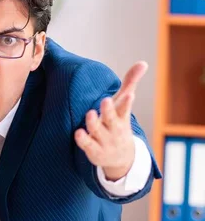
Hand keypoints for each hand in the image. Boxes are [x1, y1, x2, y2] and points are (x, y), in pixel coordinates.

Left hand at [74, 61, 147, 180]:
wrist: (121, 158)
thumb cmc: (118, 124)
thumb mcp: (123, 105)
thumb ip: (130, 83)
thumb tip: (143, 62)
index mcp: (122, 117)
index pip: (125, 109)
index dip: (127, 102)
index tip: (130, 95)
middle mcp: (114, 129)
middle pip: (112, 119)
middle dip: (109, 111)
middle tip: (105, 100)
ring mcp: (104, 141)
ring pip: (98, 131)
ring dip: (94, 123)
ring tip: (90, 113)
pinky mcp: (94, 150)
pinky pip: (87, 145)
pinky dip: (83, 140)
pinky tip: (78, 132)